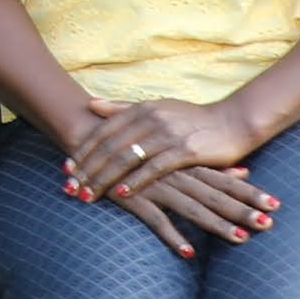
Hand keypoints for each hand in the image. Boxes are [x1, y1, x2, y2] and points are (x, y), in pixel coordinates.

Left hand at [60, 94, 265, 204]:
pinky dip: (136, 181)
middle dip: (87, 169)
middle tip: (70, 187)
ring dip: (104, 178)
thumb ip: (123, 108)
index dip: (83, 151)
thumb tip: (91, 104)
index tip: (66, 169)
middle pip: (110, 147)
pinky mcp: (185, 150)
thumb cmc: (191, 118)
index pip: (103, 132)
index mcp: (141, 108)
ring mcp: (168, 134)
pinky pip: (154, 168)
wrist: (233, 123)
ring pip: (126, 158)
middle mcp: (151, 118)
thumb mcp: (156, 107)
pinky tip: (122, 194)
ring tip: (88, 195)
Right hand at [105, 162, 281, 256]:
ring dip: (217, 224)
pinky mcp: (135, 198)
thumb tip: (245, 172)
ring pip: (193, 208)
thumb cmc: (144, 151)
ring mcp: (157, 186)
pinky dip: (172, 236)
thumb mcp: (180, 157)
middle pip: (216, 196)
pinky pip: (156, 220)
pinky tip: (188, 253)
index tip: (275, 205)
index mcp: (189, 166)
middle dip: (243, 210)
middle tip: (269, 224)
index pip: (227, 182)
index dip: (250, 193)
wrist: (96, 139)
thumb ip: (212, 167)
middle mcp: (177, 175)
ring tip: (240, 239)